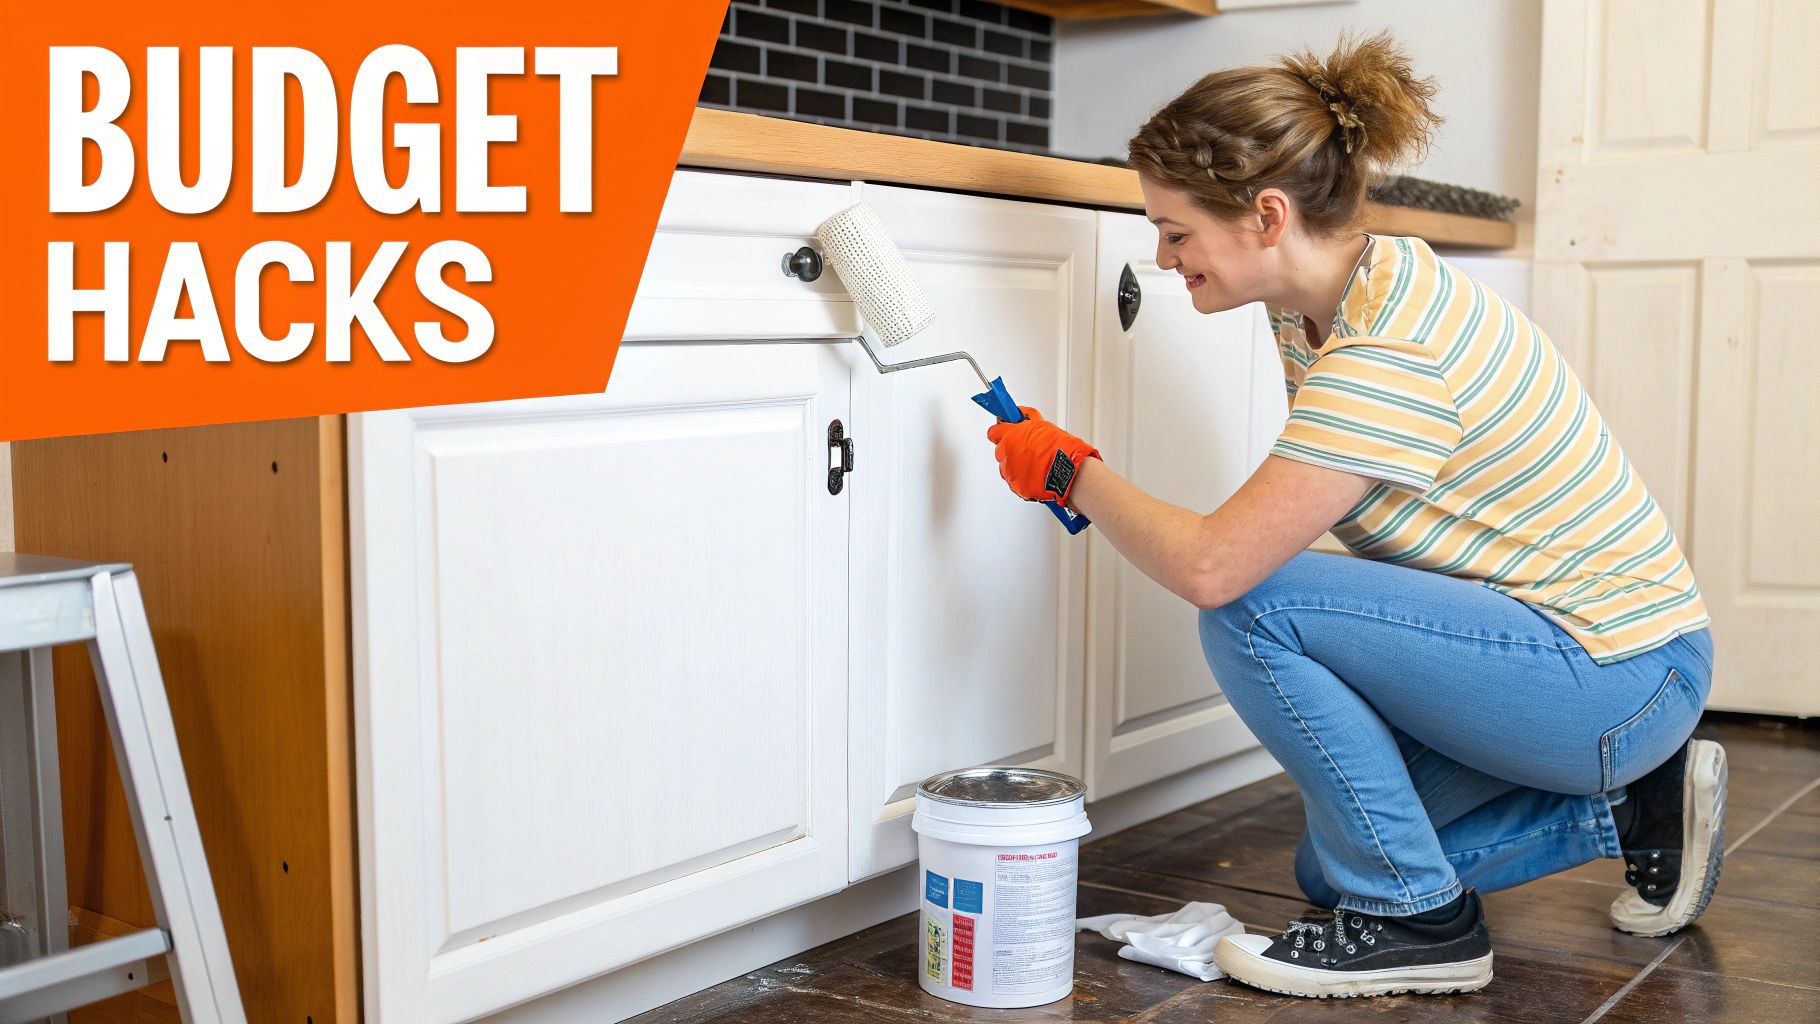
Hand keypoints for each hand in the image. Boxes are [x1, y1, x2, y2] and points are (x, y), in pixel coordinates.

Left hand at [985, 406, 1101, 506]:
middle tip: (1029, 449)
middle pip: (1001, 450)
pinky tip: (1037, 474)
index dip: (1002, 430)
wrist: (1068, 473)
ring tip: (1036, 463)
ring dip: (1018, 465)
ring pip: (1008, 467)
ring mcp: (1009, 472)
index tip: (1007, 429)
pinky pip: (1016, 481)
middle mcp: (1005, 454)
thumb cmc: (1059, 449)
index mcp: (1009, 437)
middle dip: (1012, 449)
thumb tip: (1020, 412)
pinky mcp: (1016, 487)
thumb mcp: (1042, 425)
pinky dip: (1024, 479)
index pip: (994, 432)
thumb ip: (1027, 419)